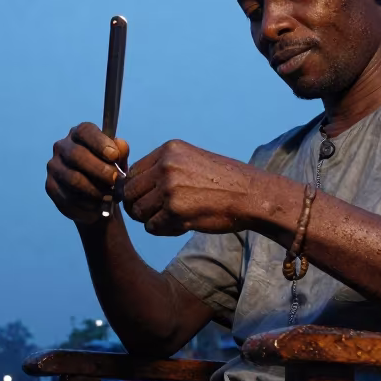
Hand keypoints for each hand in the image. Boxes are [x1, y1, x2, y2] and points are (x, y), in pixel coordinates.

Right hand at [45, 122, 129, 224]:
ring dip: (94, 191)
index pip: (85, 132)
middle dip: (99, 169)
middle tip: (115, 181)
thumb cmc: (108, 170)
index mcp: (79, 134)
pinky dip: (85, 206)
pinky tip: (97, 209)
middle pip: (76, 155)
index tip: (114, 156)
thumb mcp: (119, 161)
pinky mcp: (50, 186)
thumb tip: (120, 147)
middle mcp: (62, 147)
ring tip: (109, 198)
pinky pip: (66, 198)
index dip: (99, 143)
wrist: (97, 196)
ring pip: (72, 179)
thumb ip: (121, 151)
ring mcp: (54, 167)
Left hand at [122, 140, 257, 235]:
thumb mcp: (191, 160)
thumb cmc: (224, 181)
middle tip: (155, 212)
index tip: (150, 198)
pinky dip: (163, 230)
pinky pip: (151, 227)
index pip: (132, 172)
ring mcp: (169, 189)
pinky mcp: (175, 212)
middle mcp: (165, 166)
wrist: (251, 195)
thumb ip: (164, 168)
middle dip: (138, 205)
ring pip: (137, 211)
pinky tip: (181, 225)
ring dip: (150, 219)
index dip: (137, 189)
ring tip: (171, 218)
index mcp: (168, 150)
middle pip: (128, 192)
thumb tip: (132, 184)